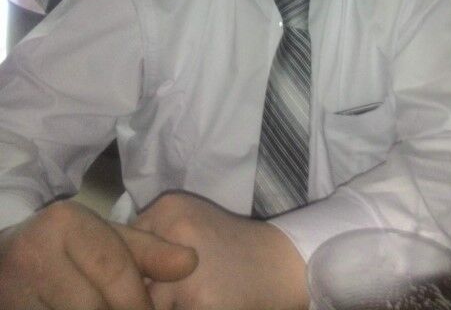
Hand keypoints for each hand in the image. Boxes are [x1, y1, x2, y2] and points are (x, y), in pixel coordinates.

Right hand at [0, 199, 197, 309]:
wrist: (4, 261)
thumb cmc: (65, 247)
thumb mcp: (105, 239)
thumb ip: (148, 250)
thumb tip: (191, 261)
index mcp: (66, 223)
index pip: (114, 268)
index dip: (139, 300)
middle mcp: (36, 252)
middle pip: (93, 304)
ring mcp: (16, 290)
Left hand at [134, 192, 308, 309]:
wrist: (279, 264)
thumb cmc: (231, 246)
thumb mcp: (190, 222)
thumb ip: (153, 235)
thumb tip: (114, 267)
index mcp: (169, 208)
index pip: (122, 245)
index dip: (128, 267)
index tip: (142, 278)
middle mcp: (172, 229)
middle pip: (129, 274)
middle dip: (138, 289)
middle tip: (167, 289)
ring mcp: (182, 266)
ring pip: (142, 299)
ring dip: (155, 303)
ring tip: (184, 295)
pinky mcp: (194, 300)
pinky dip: (176, 308)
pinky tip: (195, 302)